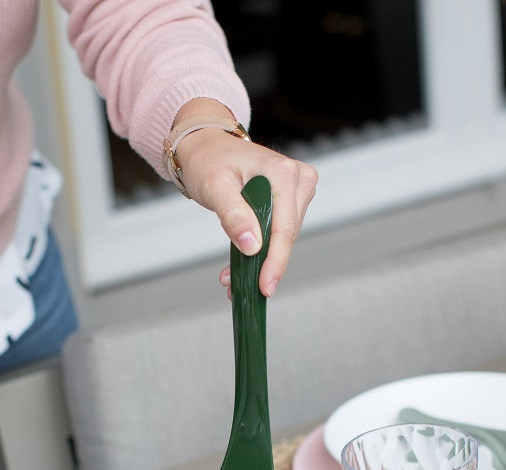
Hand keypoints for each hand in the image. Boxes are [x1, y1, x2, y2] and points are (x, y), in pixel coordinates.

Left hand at [171, 103, 316, 298]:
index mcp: (283, 173)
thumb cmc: (208, 160)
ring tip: (232, 278)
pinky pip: (277, 232)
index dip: (275, 262)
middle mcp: (298, 179)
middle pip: (285, 236)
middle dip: (262, 265)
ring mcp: (297, 190)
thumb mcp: (215, 187)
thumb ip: (233, 215)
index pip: (284, 229)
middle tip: (234, 287)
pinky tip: (240, 266)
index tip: (265, 288)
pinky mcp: (290, 200)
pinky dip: (259, 251)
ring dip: (258, 261)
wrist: (207, 147)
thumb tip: (252, 246)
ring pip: (282, 238)